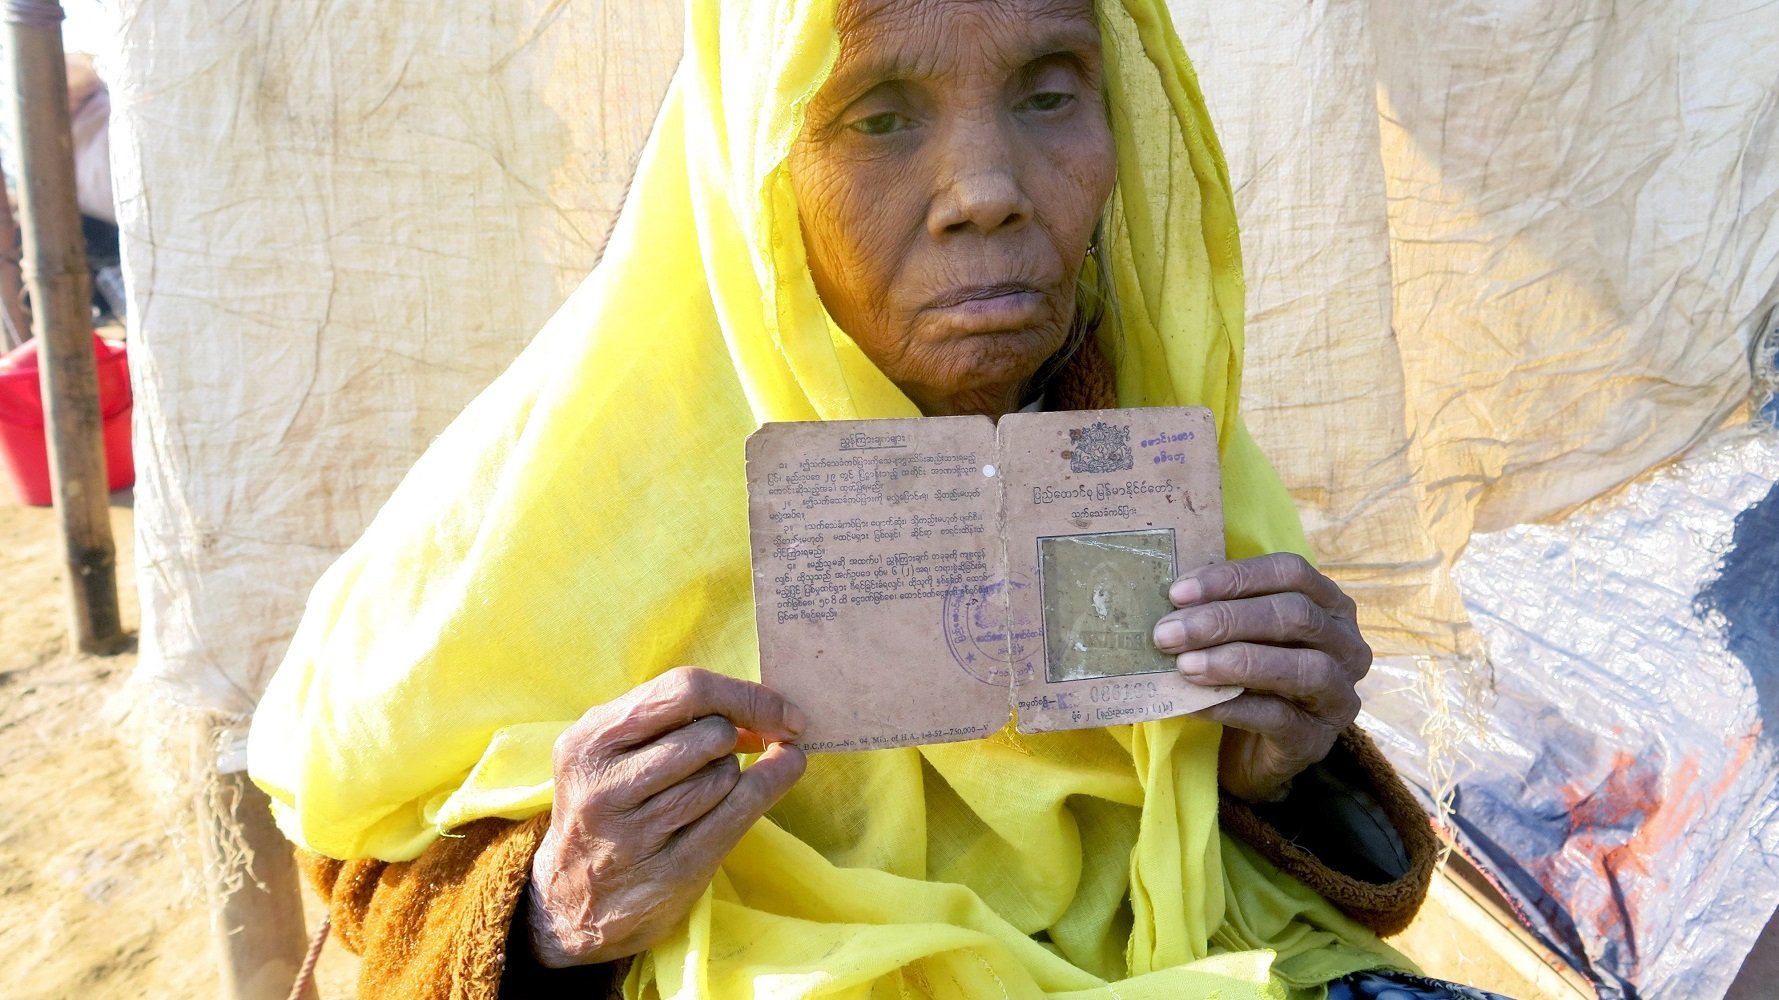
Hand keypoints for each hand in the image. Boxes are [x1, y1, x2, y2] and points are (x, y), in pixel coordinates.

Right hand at [527, 667, 807, 966]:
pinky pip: (741, 811)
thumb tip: (763, 707)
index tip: (780, 707)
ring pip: (724, 774)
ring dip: (731, 773)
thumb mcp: (613, 754)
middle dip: (736, 735)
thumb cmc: (610, 808)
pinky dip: (772, 783)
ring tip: (701, 789)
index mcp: (589, 740)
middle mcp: (604, 785)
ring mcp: (636, 831)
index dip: (743, 695)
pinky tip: (787, 769)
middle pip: (711, 733)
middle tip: (739, 744)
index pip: (684, 690)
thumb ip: (670, 720)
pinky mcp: (672, 868)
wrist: (575, 902)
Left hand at [1151, 553, 1370, 802]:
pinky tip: (1193, 702)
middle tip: (1169, 632)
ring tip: (1184, 665)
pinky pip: (1278, 718)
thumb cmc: (1247, 677)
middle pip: (1294, 616)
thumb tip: (1174, 595)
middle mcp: (1347, 646)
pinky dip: (1231, 706)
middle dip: (1225, 620)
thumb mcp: (1239, 636)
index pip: (1291, 573)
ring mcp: (1339, 696)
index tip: (1178, 592)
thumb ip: (1220, 609)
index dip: (1234, 577)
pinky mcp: (1318, 739)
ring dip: (1235, 661)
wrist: (1250, 752)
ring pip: (1300, 668)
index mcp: (1330, 606)